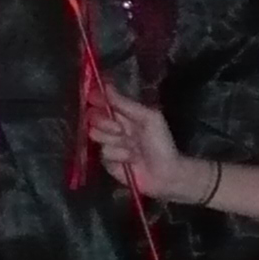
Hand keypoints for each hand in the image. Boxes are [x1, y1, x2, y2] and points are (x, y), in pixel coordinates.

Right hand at [88, 85, 197, 203]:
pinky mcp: (106, 161)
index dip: (96, 99)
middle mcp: (113, 127)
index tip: (95, 99)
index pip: (102, 102)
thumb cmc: (161, 143)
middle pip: (93, 117)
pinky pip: (103, 153)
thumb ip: (126, 104)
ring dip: (115, 141)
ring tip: (133, 148)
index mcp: (124, 114)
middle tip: (121, 130)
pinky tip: (131, 160)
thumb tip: (107, 86)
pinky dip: (118, 155)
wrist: (166, 172)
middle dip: (104, 122)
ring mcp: (108, 144)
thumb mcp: (149, 118)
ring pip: (95, 135)